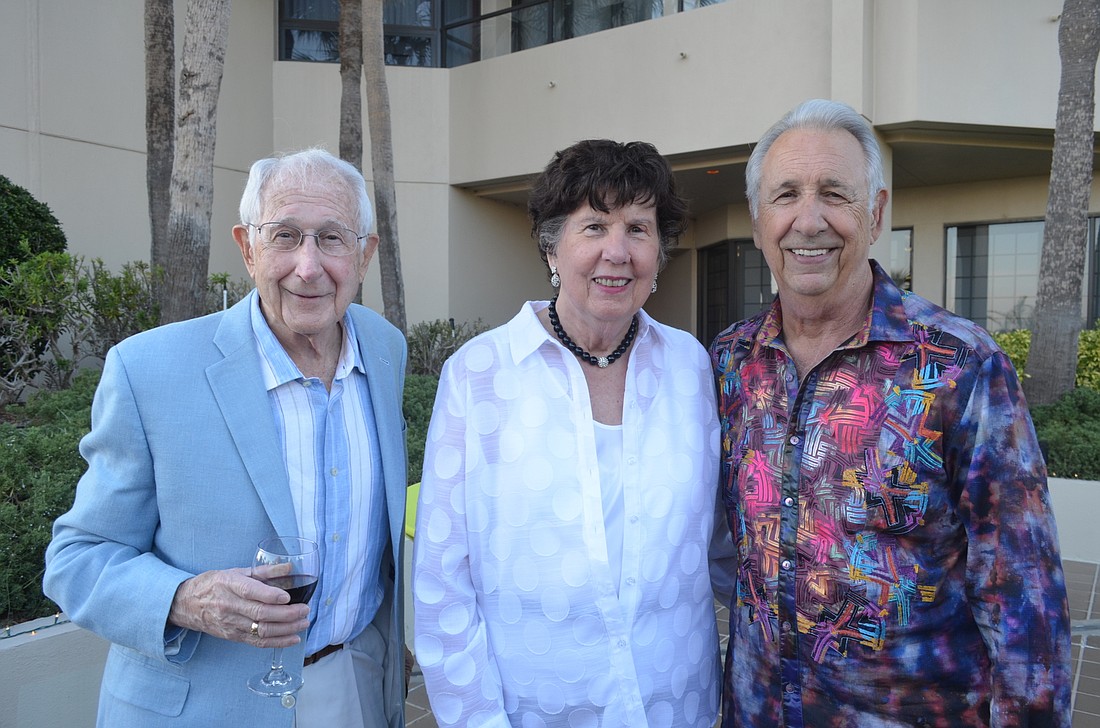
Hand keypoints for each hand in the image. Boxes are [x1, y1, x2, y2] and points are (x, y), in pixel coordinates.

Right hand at [168, 567, 310, 646]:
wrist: (186, 604)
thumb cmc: (213, 584)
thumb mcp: (235, 571)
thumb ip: (264, 571)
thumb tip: (290, 567)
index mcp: (229, 584)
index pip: (250, 591)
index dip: (270, 596)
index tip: (288, 597)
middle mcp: (229, 605)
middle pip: (260, 614)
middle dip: (287, 614)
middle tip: (305, 610)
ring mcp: (230, 624)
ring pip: (262, 630)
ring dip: (286, 629)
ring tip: (303, 623)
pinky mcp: (232, 636)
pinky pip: (257, 642)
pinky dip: (277, 642)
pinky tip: (293, 638)